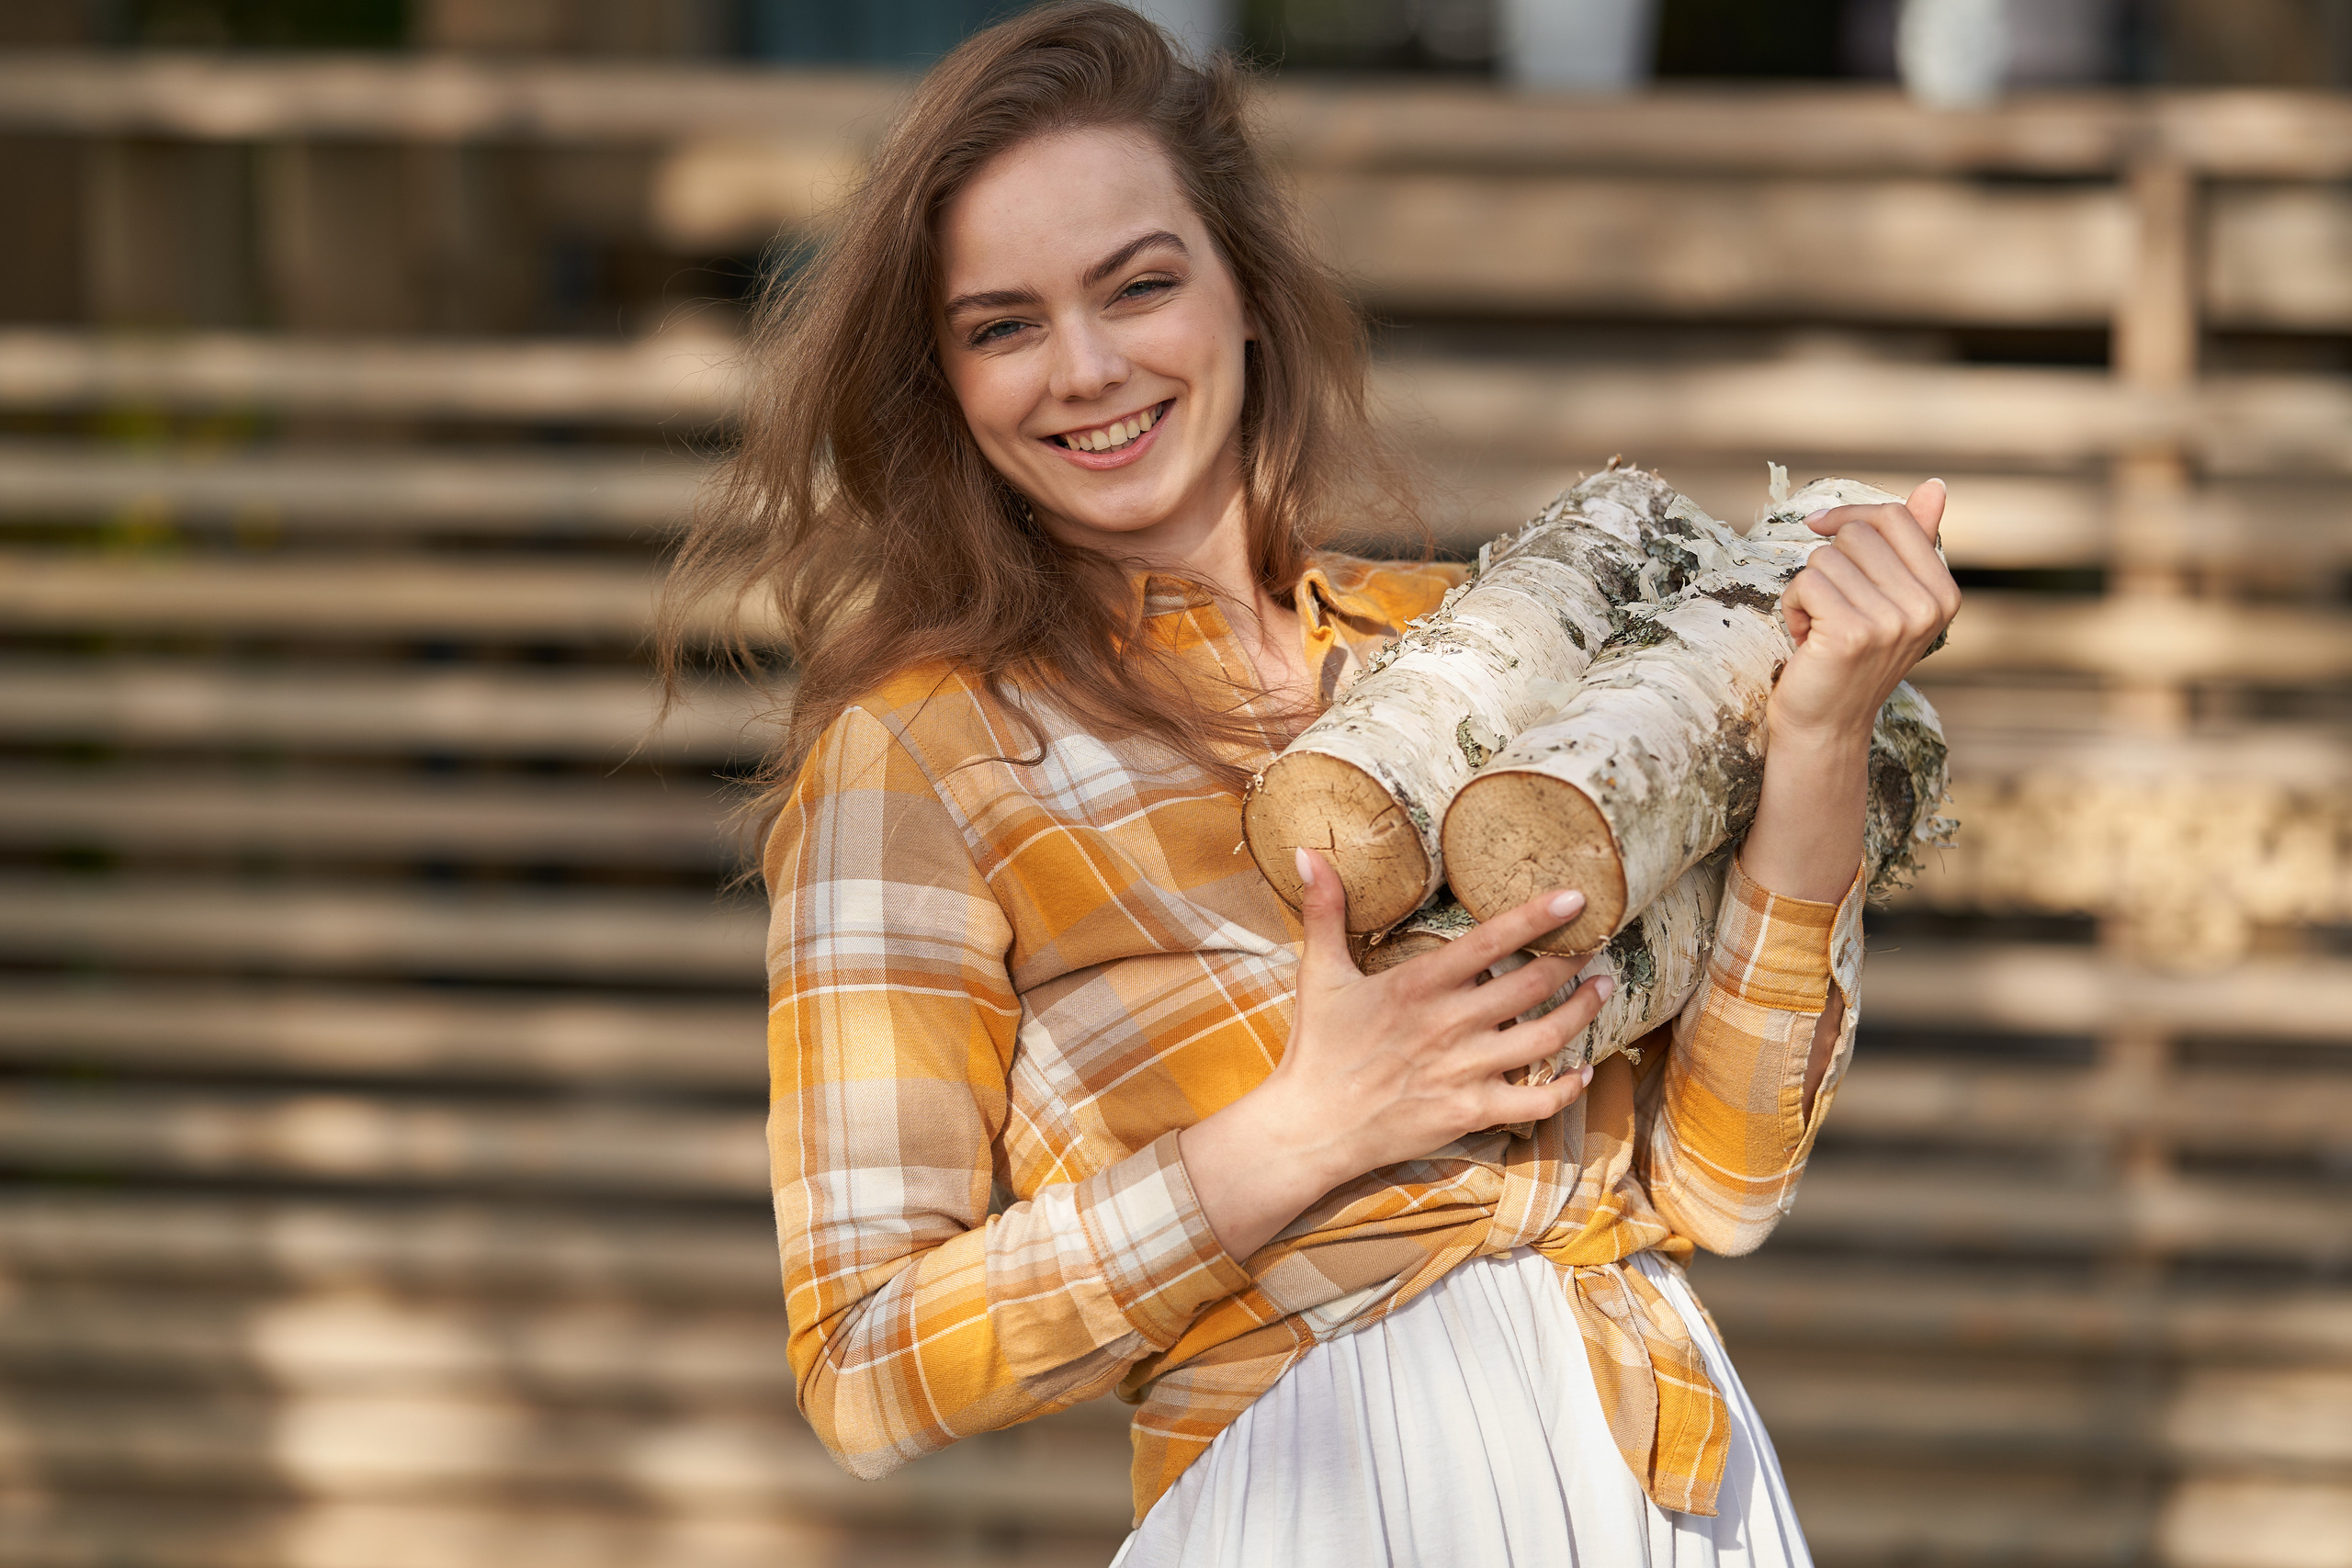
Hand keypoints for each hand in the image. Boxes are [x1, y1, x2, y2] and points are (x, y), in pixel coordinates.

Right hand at [1178, 850, 1610, 1259]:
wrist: (1312, 1127)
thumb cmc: (1317, 1048)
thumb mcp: (1319, 973)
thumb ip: (1324, 911)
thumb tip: (1306, 854)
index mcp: (1420, 984)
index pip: (1492, 940)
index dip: (1538, 916)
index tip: (1576, 896)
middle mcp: (1452, 1023)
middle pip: (1533, 984)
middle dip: (1573, 960)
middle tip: (1597, 942)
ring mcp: (1466, 1069)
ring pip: (1546, 1037)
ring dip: (1582, 1012)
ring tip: (1602, 988)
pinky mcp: (1471, 1110)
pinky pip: (1536, 1102)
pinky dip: (1566, 1087)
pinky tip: (1583, 1071)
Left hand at [1773, 478, 1962, 742]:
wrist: (1825, 725)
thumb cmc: (1851, 656)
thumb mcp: (1889, 598)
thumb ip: (1911, 542)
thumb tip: (1935, 485)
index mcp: (1944, 594)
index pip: (1894, 517)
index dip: (1849, 517)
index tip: (1820, 528)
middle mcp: (1927, 607)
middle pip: (1856, 534)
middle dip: (1828, 565)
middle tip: (1832, 609)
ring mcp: (1893, 622)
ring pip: (1825, 557)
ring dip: (1808, 589)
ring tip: (1820, 627)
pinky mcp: (1853, 634)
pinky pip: (1805, 582)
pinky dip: (1792, 606)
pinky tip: (1806, 639)